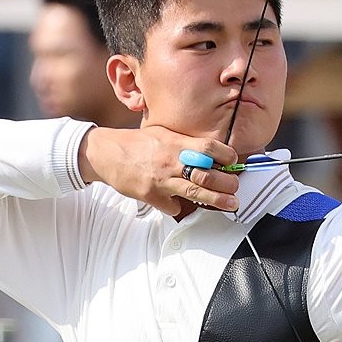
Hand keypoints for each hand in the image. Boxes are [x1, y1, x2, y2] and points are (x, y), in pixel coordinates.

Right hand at [78, 126, 239, 215]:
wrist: (106, 153)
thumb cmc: (136, 143)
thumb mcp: (163, 134)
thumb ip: (185, 143)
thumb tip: (210, 152)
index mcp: (175, 143)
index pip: (209, 148)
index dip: (226, 155)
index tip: (233, 162)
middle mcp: (170, 161)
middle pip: (207, 174)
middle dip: (227, 183)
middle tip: (235, 187)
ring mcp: (161, 180)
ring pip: (196, 193)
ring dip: (217, 200)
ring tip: (231, 204)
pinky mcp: (151, 195)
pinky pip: (172, 206)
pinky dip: (178, 207)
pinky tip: (179, 204)